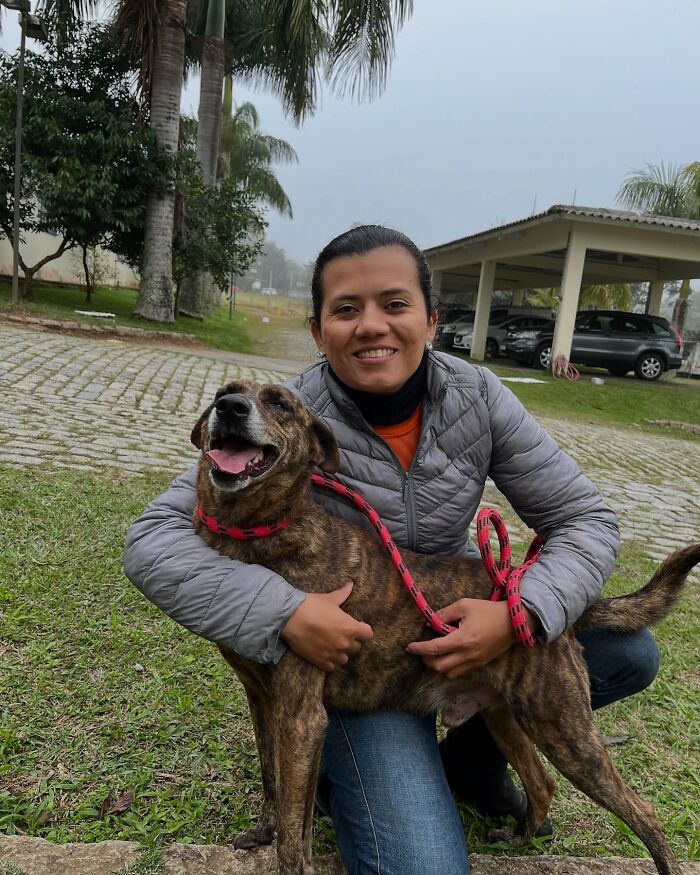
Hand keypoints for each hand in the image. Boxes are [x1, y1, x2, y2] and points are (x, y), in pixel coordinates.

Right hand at [281, 581, 372, 671]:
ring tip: (332, 645)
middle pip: (356, 646)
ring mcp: (333, 654)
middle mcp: (344, 643)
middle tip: (340, 633)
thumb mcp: (329, 599)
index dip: (363, 629)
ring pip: (344, 659)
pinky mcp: (320, 661)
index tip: (356, 626)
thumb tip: (351, 584)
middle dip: (350, 640)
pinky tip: (323, 653)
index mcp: (350, 628)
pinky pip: (331, 667)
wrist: (290, 618)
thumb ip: (343, 594)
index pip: (368, 634)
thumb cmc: (312, 605)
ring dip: (340, 652)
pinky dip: (329, 661)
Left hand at [405, 599, 539, 678]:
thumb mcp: (464, 605)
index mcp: (462, 639)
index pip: (434, 648)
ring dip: (438, 666)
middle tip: (422, 650)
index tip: (408, 647)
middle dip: (426, 660)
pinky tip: (449, 655)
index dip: (419, 649)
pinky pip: (461, 672)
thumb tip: (430, 622)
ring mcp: (475, 662)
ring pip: (449, 673)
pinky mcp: (482, 664)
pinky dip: (451, 667)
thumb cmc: (488, 610)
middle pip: (439, 667)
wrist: (514, 621)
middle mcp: (468, 655)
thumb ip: (444, 613)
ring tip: (435, 653)